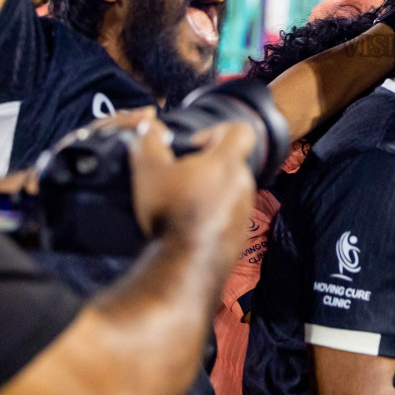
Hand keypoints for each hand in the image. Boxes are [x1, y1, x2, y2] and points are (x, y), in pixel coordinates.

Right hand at [120, 108, 257, 243]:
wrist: (185, 267)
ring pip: (231, 190)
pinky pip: (230, 216)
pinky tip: (190, 227)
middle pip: (231, 163)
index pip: (240, 131)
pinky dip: (214, 217)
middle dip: (208, 165)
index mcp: (227, 163)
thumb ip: (148, 142)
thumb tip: (148, 127)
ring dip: (211, 192)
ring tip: (183, 205)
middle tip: (180, 178)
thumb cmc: (169, 214)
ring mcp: (245, 212)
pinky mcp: (242, 236)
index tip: (195, 145)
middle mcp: (244, 184)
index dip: (217, 130)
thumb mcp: (148, 172)